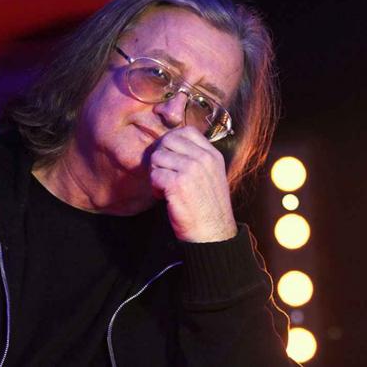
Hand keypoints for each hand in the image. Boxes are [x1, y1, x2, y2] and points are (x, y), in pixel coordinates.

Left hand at [149, 126, 236, 242]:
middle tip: (164, 175)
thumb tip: (169, 144)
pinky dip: (155, 188)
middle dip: (160, 158)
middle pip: (167, 141)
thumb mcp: (210, 176)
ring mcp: (191, 170)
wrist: (212, 234)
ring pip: (157, 158)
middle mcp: (203, 159)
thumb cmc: (207, 208)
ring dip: (156, 174)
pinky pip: (154, 176)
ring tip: (166, 189)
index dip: (171, 143)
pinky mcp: (178, 184)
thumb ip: (196, 158)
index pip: (185, 131)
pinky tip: (165, 198)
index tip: (170, 161)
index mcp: (212, 155)